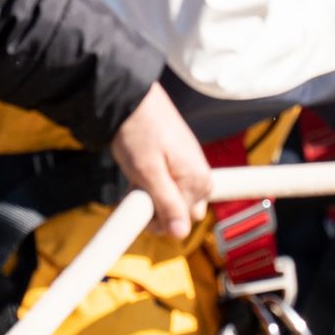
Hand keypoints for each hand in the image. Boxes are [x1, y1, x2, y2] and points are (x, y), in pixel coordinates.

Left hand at [106, 84, 210, 239]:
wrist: (132, 101)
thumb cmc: (139, 133)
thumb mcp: (148, 172)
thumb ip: (166, 204)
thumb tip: (181, 234)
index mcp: (199, 180)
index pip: (181, 223)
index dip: (155, 220)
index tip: (137, 205)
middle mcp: (201, 176)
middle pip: (182, 214)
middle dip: (158, 210)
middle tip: (137, 189)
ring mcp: (192, 169)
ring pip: (175, 202)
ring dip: (155, 197)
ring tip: (138, 177)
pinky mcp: (182, 163)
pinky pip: (172, 188)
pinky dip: (155, 186)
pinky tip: (142, 173)